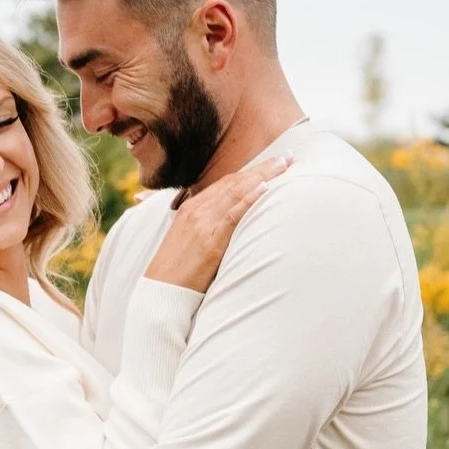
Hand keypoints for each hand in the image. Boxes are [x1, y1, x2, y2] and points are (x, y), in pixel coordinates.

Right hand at [143, 153, 292, 293]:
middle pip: (234, 182)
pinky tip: (266, 187)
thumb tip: (230, 224)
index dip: (250, 171)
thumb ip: (207, 227)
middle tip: (288, 156)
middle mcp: (196, 210)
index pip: (225, 183)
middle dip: (263, 168)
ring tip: (285, 165)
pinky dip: (250, 199)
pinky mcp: (210, 241)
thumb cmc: (176, 272)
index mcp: (191, 208)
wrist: (161, 292)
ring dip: (263, 176)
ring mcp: (203, 224)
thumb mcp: (189, 241)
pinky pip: (233, 214)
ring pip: (237, 192)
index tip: (271, 163)